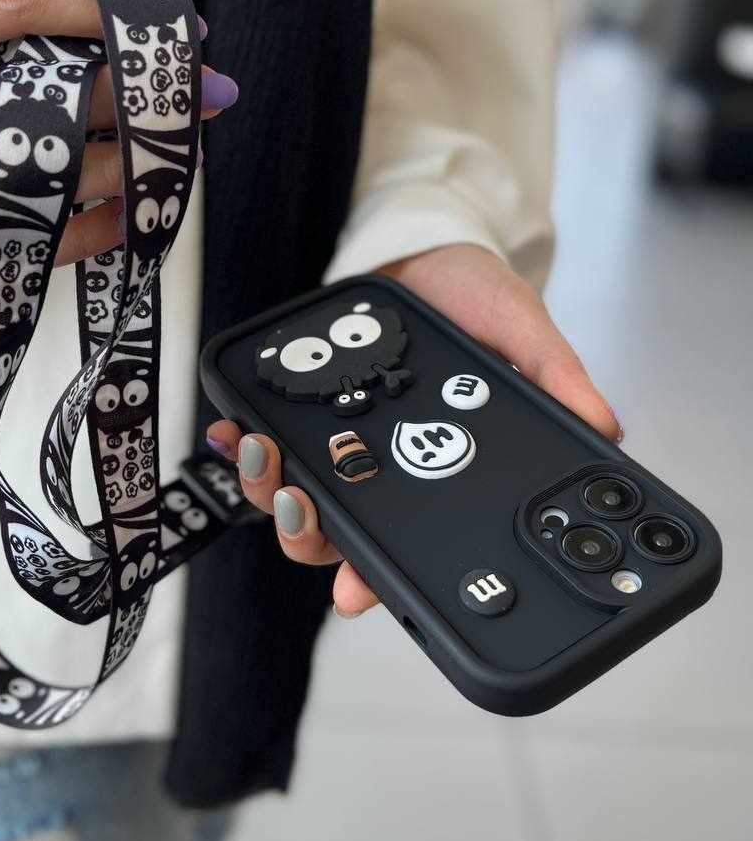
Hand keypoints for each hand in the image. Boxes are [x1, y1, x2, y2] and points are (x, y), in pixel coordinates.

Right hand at [0, 0, 236, 274]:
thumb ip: (41, 36)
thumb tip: (177, 45)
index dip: (103, 11)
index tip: (180, 33)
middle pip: (20, 94)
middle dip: (121, 100)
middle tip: (197, 107)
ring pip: (11, 176)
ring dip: (105, 171)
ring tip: (170, 165)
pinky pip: (2, 246)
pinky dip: (74, 235)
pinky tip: (126, 219)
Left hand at [205, 243, 621, 617]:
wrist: (423, 247)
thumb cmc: (474, 298)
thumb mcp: (522, 330)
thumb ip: (555, 376)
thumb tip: (605, 429)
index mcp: (436, 472)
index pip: (405, 544)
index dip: (379, 578)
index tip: (357, 593)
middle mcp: (383, 470)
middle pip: (335, 537)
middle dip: (308, 535)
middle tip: (299, 507)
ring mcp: (338, 443)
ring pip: (294, 500)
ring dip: (270, 492)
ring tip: (264, 459)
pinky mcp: (302, 408)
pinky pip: (266, 442)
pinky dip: (244, 444)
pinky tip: (235, 431)